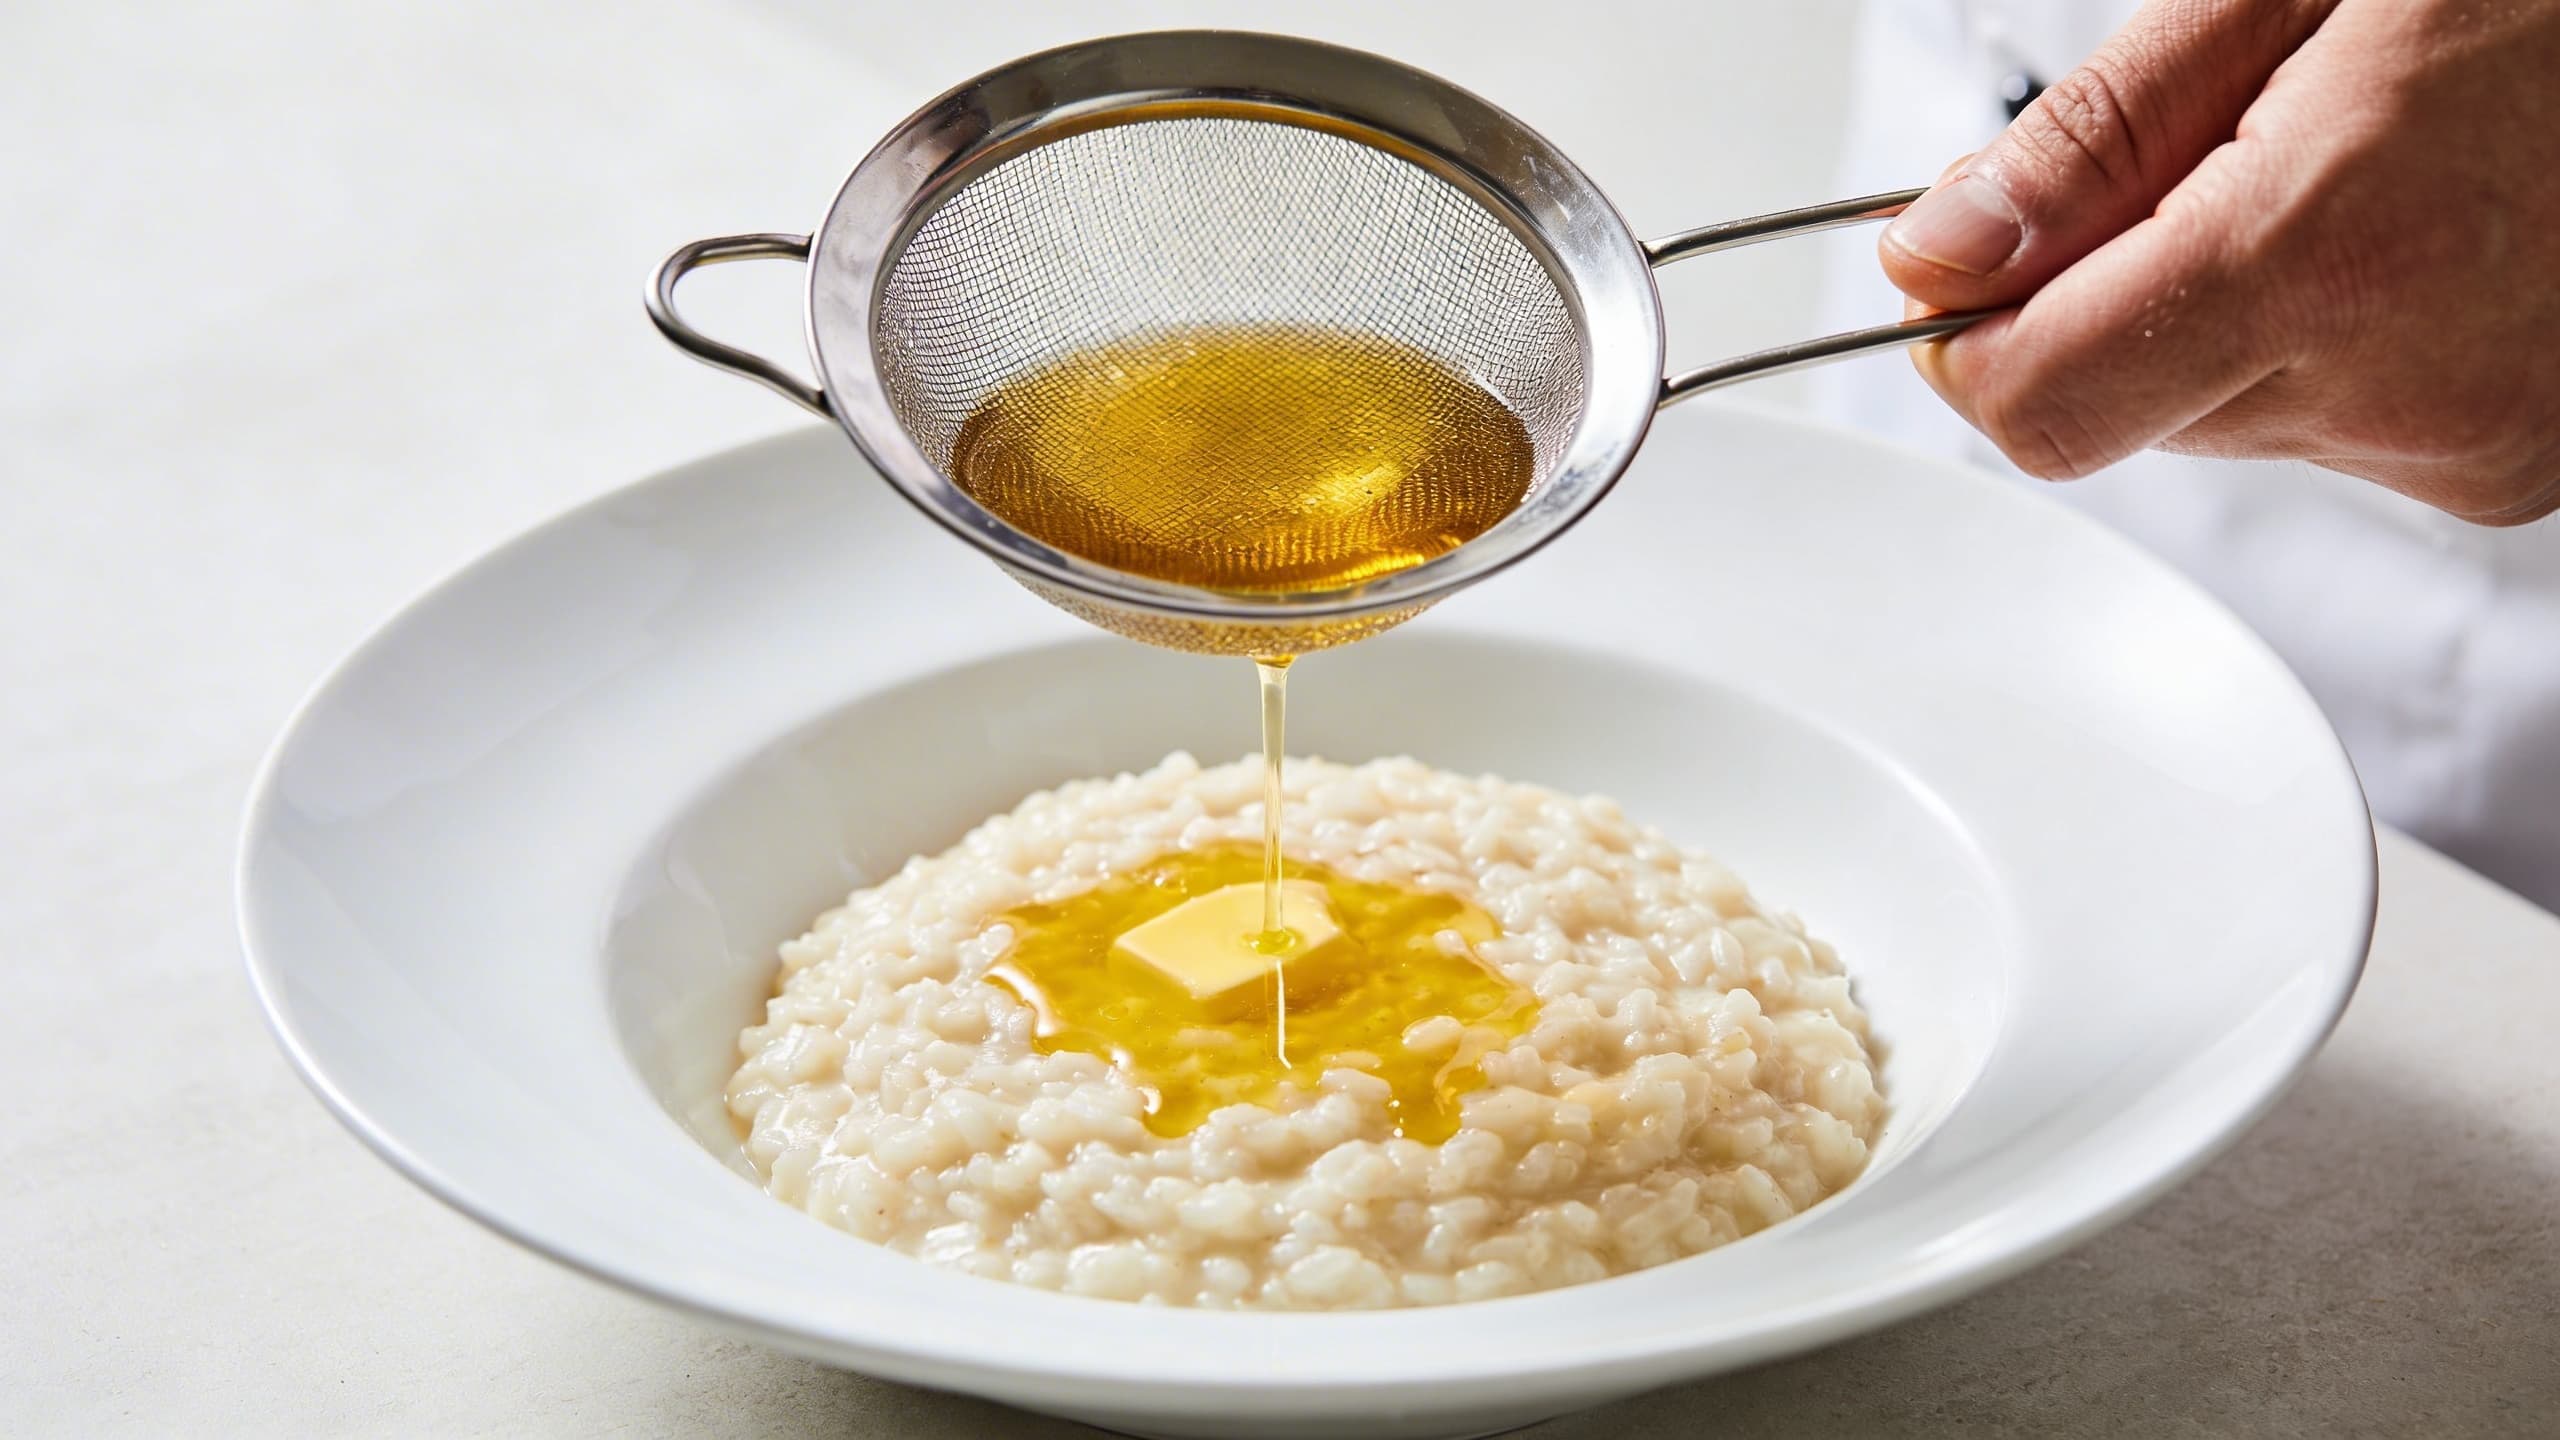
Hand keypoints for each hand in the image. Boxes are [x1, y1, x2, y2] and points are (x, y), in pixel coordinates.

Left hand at [1879, 0, 2559, 523]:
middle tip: (2214, 155)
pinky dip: (2326, 343)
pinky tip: (2407, 235)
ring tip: (2350, 176)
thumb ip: (2094, 141)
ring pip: (2220, 422)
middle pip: (2120, 415)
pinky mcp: (2509, 467)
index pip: (2039, 407)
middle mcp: (2406, 388)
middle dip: (2112, 297)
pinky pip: (2332, 429)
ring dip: (2226, 316)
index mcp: (2329, 255)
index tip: (1970, 265)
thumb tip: (1934, 257)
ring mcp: (2471, 445)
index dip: (1972, 337)